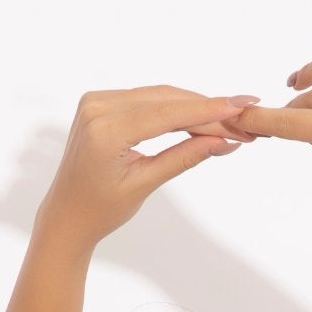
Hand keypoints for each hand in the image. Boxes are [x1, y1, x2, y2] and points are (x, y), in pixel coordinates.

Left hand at [36, 85, 261, 247]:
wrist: (67, 215)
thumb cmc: (101, 209)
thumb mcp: (145, 184)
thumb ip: (185, 157)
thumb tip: (225, 141)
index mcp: (105, 130)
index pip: (167, 113)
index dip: (208, 110)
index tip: (241, 108)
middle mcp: (98, 107)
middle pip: (166, 100)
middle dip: (207, 110)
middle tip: (244, 120)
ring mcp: (96, 101)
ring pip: (159, 96)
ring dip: (195, 108)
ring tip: (230, 120)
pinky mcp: (100, 102)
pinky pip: (146, 99)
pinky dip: (174, 107)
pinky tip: (200, 116)